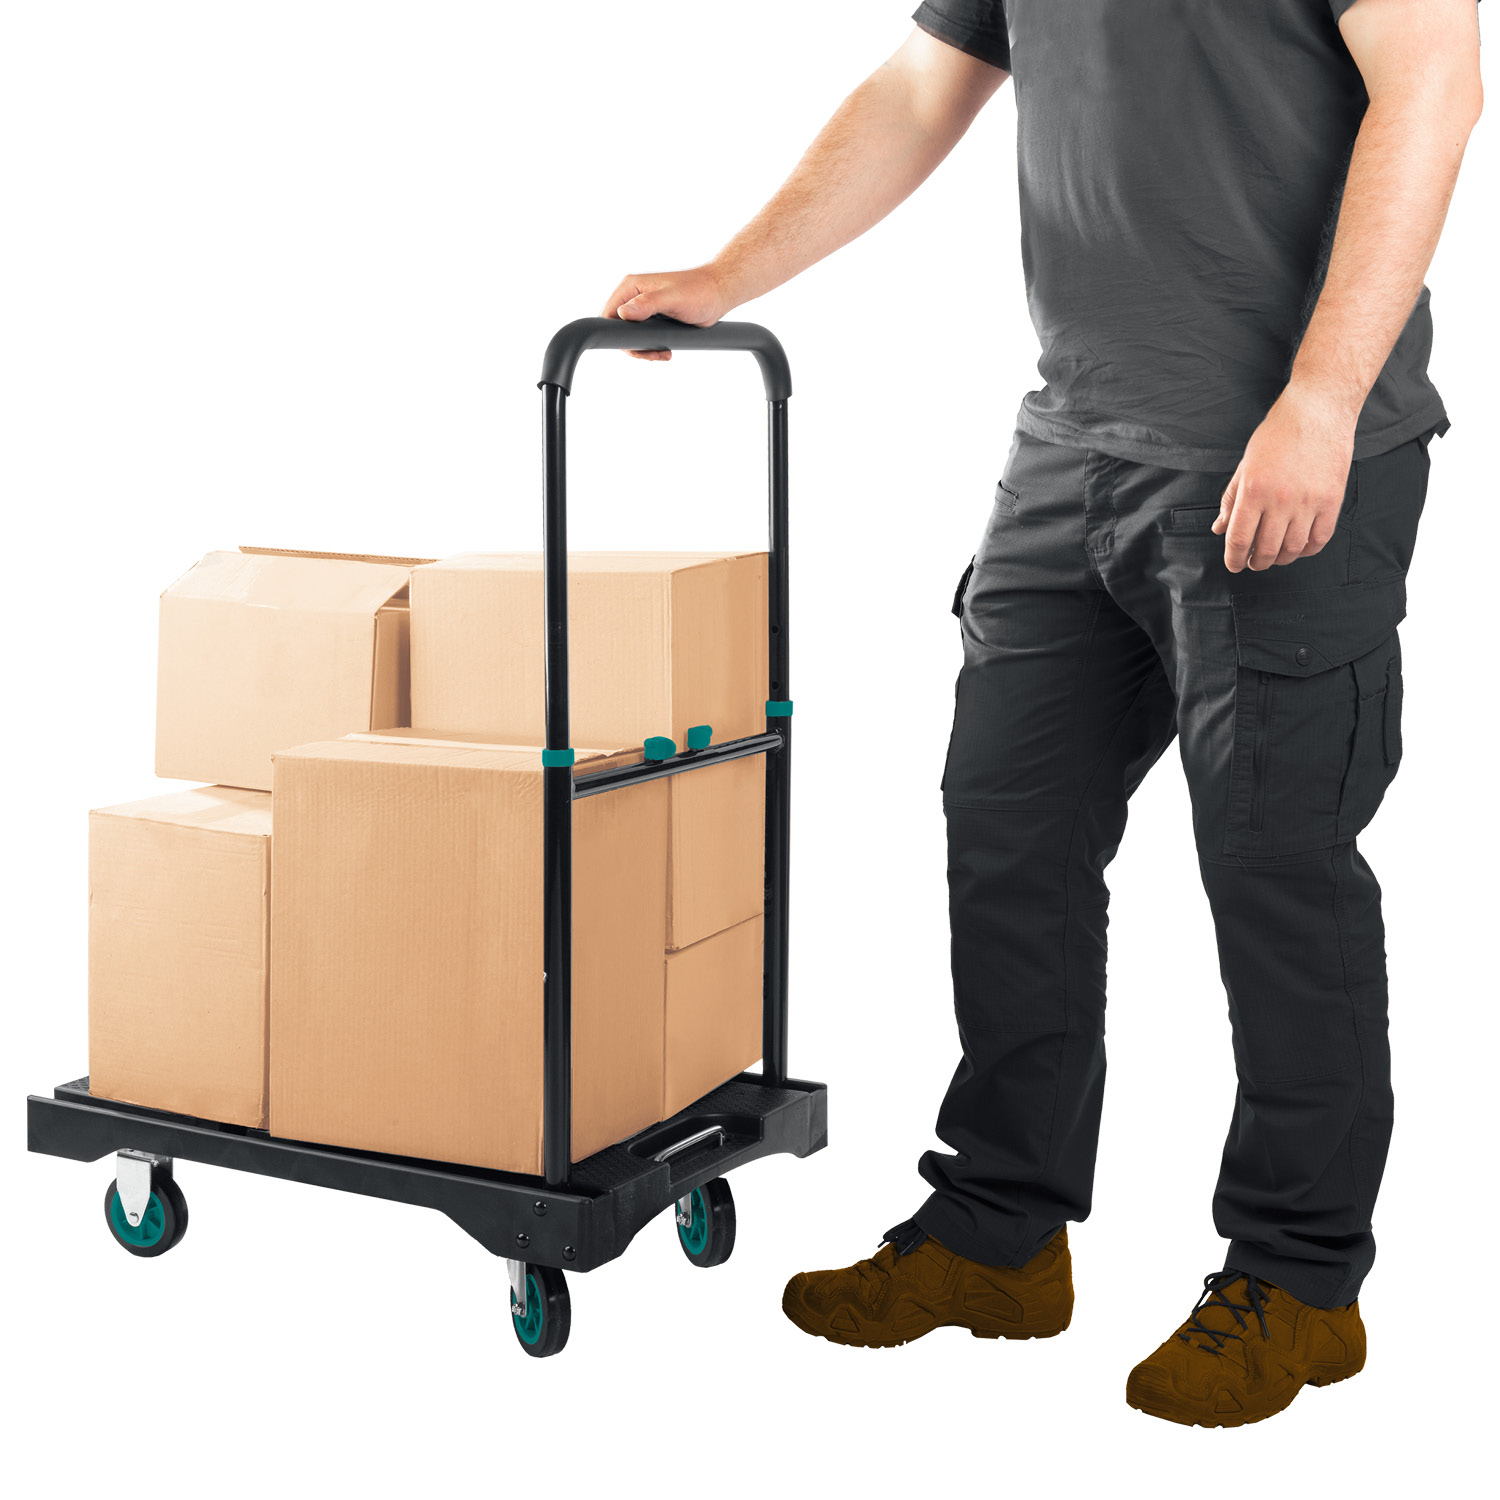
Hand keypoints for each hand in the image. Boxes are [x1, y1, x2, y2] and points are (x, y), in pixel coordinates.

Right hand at [600, 267, 731, 360]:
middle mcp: (634, 297)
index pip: (608, 313)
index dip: (614, 334)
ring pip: (631, 336)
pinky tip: (666, 351)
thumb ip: (647, 304)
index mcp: (631, 287)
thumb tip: (623, 314)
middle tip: (653, 354)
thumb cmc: (698, 291)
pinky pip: (643, 338)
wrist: (718, 294)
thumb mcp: (672, 298)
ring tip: (663, 354)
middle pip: (617, 329)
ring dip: (643, 350)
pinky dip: (651, 348)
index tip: (636, 347)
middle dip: (633, 346)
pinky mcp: (654, 319)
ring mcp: (643, 309)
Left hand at [1213, 384, 1357, 571]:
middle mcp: (1280, 500)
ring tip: (1274, 556)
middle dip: (1256, 562)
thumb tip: (1219, 529)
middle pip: (1265, 550)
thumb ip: (1231, 499)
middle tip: (1253, 562)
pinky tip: (1299, 547)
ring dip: (1280, 559)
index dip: (1234, 558)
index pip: (1239, 539)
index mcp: (1254, 490)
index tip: (1234, 565)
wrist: (1318, 410)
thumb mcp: (1245, 465)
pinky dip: (1307, 550)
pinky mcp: (1332, 500)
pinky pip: (1320, 539)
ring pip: (1293, 549)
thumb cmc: (1278, 434)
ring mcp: (1309, 502)